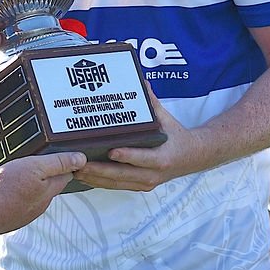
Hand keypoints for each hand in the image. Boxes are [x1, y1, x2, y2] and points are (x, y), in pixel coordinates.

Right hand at [0, 151, 86, 229]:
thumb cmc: (8, 186)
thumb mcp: (35, 166)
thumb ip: (58, 162)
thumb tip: (81, 159)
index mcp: (49, 191)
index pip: (65, 175)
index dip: (66, 164)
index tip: (63, 153)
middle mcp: (40, 205)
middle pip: (50, 186)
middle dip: (48, 174)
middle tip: (40, 159)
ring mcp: (25, 213)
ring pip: (33, 195)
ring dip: (31, 185)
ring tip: (22, 171)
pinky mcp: (11, 217)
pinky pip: (18, 202)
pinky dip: (16, 194)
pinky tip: (7, 187)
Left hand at [72, 93, 204, 191]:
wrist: (193, 157)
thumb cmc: (177, 136)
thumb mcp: (167, 119)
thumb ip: (152, 103)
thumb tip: (142, 82)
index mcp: (162, 157)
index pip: (142, 158)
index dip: (127, 155)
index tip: (111, 151)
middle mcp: (153, 174)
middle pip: (123, 175)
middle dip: (100, 171)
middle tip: (80, 164)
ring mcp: (146, 183)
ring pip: (117, 183)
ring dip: (96, 178)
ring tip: (76, 171)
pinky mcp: (140, 186)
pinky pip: (118, 186)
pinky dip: (101, 183)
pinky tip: (85, 177)